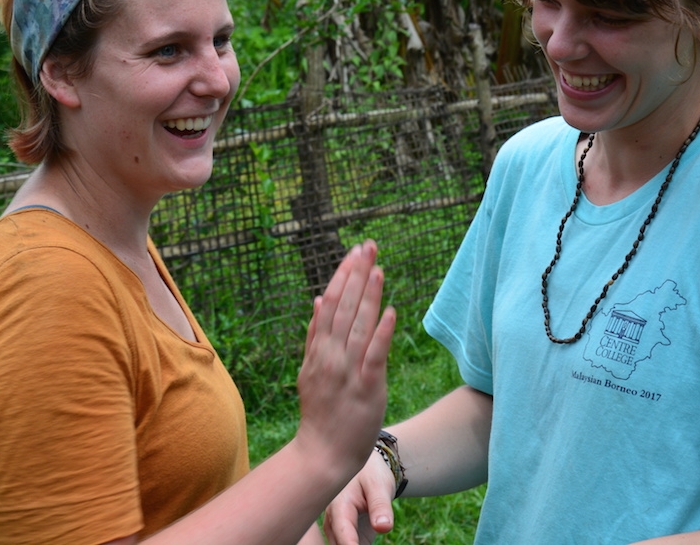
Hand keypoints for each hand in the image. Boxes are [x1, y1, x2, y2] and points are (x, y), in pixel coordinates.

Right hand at [294, 241, 396, 478]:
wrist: (322, 453)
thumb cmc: (321, 412)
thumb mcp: (310, 370)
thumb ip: (315, 335)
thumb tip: (318, 298)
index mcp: (319, 349)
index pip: (331, 303)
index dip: (343, 275)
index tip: (354, 252)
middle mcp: (331, 355)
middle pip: (345, 308)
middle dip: (357, 275)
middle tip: (368, 246)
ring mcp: (348, 371)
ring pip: (359, 326)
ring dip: (368, 296)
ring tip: (378, 268)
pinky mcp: (367, 388)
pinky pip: (375, 356)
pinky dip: (381, 333)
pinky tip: (389, 311)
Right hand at [323, 450, 397, 544]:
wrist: (366, 469)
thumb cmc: (371, 474)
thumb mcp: (379, 485)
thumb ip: (380, 505)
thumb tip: (383, 527)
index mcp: (339, 506)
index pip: (343, 533)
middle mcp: (333, 520)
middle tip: (365, 541)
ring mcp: (337, 530)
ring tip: (368, 539)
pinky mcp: (345, 536)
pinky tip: (367, 542)